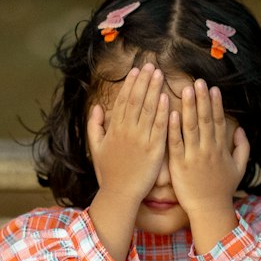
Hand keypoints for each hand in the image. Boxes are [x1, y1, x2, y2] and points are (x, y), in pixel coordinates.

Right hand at [86, 63, 168, 205]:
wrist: (120, 194)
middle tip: (151, 65)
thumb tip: (96, 107)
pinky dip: (163, 112)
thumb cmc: (109, 173)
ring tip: (159, 74)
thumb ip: (94, 126)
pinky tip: (166, 98)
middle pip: (137, 99)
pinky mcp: (154, 150)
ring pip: (148, 109)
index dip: (130, 84)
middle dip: (144, 81)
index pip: (123, 100)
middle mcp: (127, 131)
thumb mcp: (96, 148)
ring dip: (154, 90)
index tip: (136, 70)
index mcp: (114, 129)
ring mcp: (141, 139)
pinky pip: (160, 127)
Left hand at [166, 79, 250, 224]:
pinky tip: (172, 113)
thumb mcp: (239, 168)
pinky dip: (174, 128)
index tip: (213, 88)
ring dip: (189, 107)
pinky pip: (177, 143)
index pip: (217, 121)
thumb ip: (242, 148)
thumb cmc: (223, 191)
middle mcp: (208, 149)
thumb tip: (240, 130)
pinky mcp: (180, 165)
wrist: (210, 210)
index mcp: (220, 148)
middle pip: (204, 119)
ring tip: (186, 90)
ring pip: (191, 127)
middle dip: (202, 99)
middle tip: (198, 81)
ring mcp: (193, 156)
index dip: (215, 104)